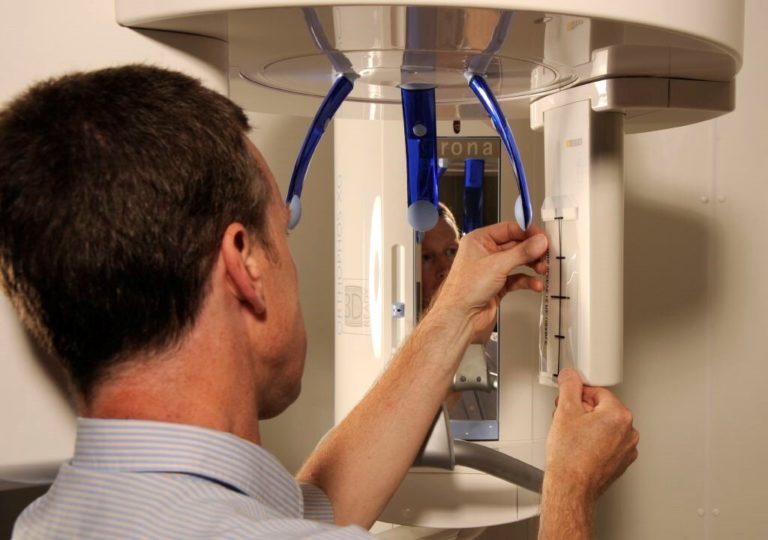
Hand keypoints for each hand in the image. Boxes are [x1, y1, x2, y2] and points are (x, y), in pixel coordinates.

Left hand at [431, 221, 547, 341]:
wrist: (460, 317)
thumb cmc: (465, 290)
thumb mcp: (497, 265)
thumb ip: (522, 252)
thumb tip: (539, 241)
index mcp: (479, 240)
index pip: (508, 229)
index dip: (527, 232)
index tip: (542, 237)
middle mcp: (485, 253)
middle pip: (515, 245)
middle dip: (532, 251)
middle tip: (546, 254)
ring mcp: (491, 270)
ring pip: (518, 262)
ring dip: (531, 265)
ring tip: (542, 269)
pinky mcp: (497, 285)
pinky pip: (517, 278)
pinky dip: (527, 281)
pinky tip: (535, 284)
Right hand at [545, 369, 638, 499]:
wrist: (570, 488)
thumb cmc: (570, 456)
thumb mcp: (565, 410)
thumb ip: (569, 385)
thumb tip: (571, 375)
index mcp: (619, 415)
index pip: (597, 392)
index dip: (578, 395)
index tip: (567, 401)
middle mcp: (628, 432)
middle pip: (602, 409)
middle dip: (582, 411)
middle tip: (565, 419)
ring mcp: (626, 450)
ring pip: (604, 426)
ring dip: (587, 426)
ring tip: (570, 436)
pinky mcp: (620, 463)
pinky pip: (607, 443)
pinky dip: (593, 442)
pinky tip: (578, 448)